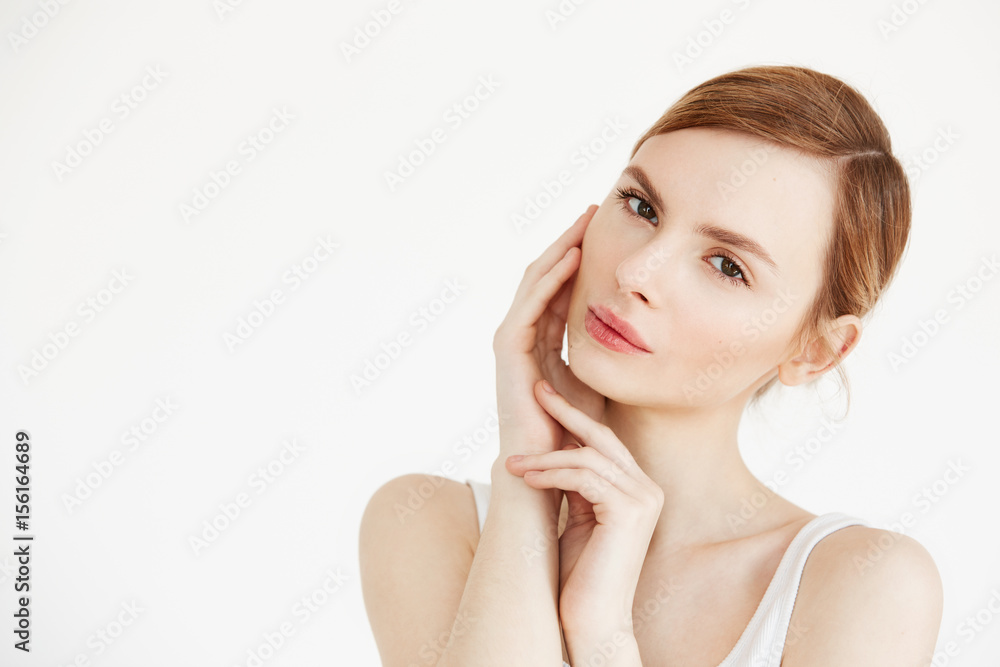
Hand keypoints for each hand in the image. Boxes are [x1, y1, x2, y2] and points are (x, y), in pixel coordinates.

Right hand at [492, 205, 605, 456]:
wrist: (548, 467)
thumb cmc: (575, 433)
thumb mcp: (597, 380)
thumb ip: (604, 351)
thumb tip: (638, 328)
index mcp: (543, 342)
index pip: (560, 288)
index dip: (581, 258)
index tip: (606, 231)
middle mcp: (524, 336)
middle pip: (546, 276)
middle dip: (570, 242)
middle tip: (593, 211)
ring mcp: (513, 341)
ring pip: (536, 282)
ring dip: (560, 249)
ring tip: (584, 222)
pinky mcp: (509, 350)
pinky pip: (531, 303)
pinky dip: (551, 278)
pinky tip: (573, 256)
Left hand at [504, 380, 663, 633]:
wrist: (593, 621)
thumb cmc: (580, 576)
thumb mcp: (578, 517)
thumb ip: (576, 484)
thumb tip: (555, 450)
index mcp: (637, 489)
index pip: (604, 442)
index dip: (574, 416)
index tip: (544, 396)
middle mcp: (647, 489)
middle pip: (602, 437)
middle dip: (565, 411)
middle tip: (534, 392)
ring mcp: (643, 499)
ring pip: (588, 456)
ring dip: (544, 457)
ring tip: (513, 463)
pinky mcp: (630, 511)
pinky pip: (585, 476)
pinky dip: (552, 473)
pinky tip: (527, 477)